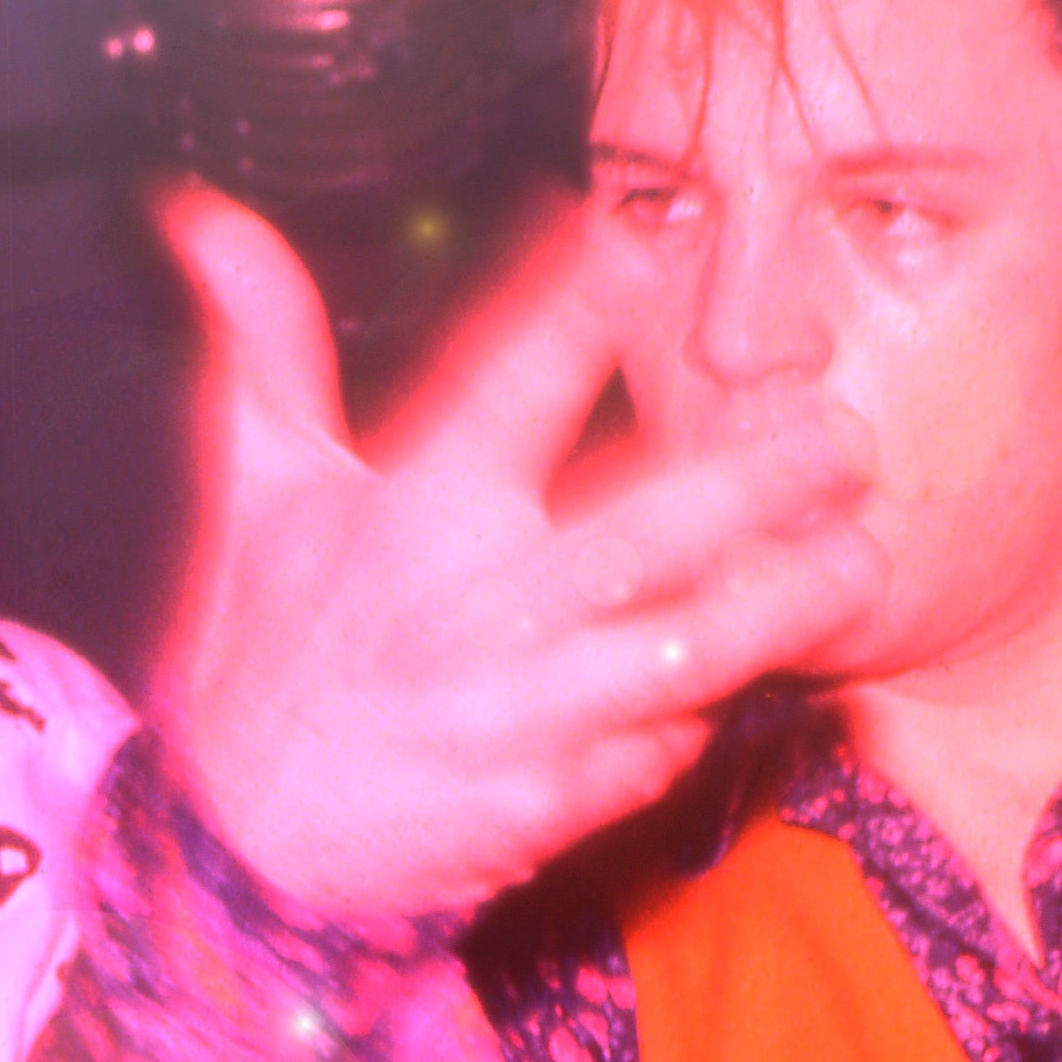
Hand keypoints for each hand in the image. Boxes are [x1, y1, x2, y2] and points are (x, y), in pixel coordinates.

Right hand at [149, 182, 877, 918]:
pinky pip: (659, 752)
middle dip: (755, 485)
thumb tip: (201, 215)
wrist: (244, 846)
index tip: (636, 244)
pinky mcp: (550, 804)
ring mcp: (522, 714)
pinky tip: (764, 676)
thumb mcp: (261, 487)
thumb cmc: (267, 643)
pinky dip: (709, 717)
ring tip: (860, 559)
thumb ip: (264, 346)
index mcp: (411, 512)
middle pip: (644, 532)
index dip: (573, 308)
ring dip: (778, 606)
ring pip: (680, 652)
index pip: (505, 385)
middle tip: (842, 438)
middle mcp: (475, 608)